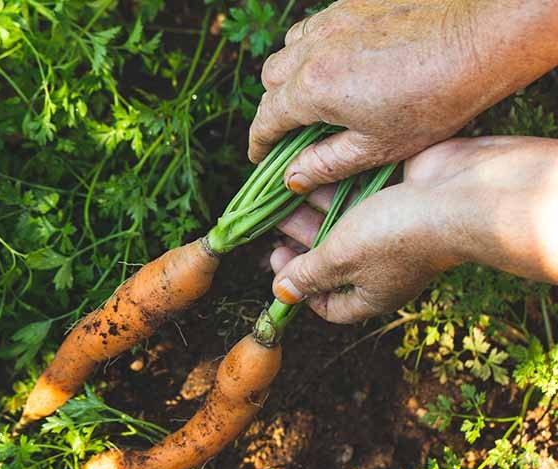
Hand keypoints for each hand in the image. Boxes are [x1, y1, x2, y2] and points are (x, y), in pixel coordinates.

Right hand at [249, 0, 557, 192]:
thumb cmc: (436, 98)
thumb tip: (291, 178)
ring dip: (291, 74)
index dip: (259, 142)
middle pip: (271, 80)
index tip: (259, 157)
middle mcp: (314, 49)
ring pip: (290, 49)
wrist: (482, 36)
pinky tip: (340, 62)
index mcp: (314, 89)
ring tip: (314, 95)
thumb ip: (327, 163)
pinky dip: (314, 48)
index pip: (267, 119)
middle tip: (291, 130)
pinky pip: (316, 26)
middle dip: (273, 107)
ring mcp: (333, 21)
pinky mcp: (354, 3)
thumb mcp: (378, 146)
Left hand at [270, 136, 557, 323]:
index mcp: (371, 292)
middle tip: (274, 219)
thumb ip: (308, 274)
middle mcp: (381, 264)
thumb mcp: (340, 257)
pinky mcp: (396, 194)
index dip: (300, 289)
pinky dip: (337, 185)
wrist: (461, 191)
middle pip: (330, 257)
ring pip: (342, 220)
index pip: (330, 305)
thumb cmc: (397, 234)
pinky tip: (313, 171)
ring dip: (313, 207)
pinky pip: (358, 193)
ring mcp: (391, 228)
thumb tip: (282, 294)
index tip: (278, 259)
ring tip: (285, 189)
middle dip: (301, 239)